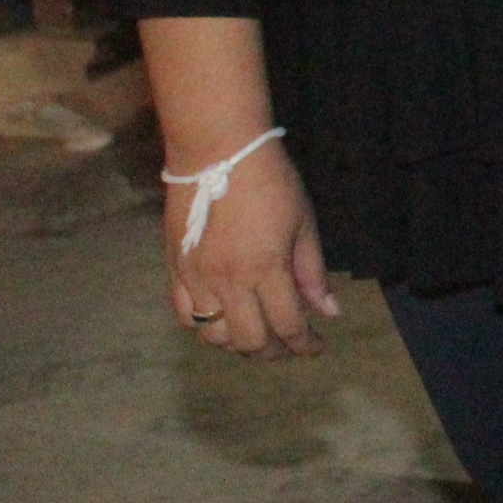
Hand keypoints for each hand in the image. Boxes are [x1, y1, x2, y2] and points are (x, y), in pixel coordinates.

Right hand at [164, 143, 338, 360]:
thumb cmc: (270, 182)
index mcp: (265, 269)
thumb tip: (328, 313)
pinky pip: (184, 315)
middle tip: (289, 345)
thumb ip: (312, 272)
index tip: (317, 347)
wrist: (216, 151)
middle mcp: (227, 281)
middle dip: (274, 352)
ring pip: (213, 335)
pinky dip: (205, 325)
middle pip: (249, 341)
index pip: (287, 326)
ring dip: (238, 342)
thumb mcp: (304, 223)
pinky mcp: (174, 268)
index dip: (305, 344)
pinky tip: (223, 316)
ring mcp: (196, 277)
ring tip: (258, 332)